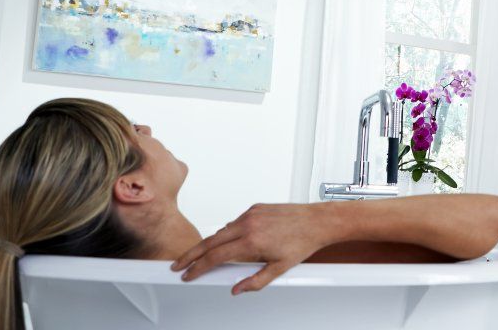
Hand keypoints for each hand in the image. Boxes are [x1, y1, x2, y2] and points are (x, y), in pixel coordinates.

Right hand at [171, 203, 335, 293]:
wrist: (318, 221)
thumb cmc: (302, 243)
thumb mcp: (279, 269)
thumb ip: (255, 281)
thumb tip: (236, 290)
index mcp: (251, 242)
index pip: (215, 257)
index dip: (198, 267)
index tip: (187, 274)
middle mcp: (248, 224)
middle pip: (210, 241)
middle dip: (191, 254)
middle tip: (179, 265)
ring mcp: (251, 214)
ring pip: (222, 231)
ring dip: (209, 244)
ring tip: (200, 257)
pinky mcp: (256, 207)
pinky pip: (235, 222)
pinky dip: (228, 232)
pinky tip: (230, 241)